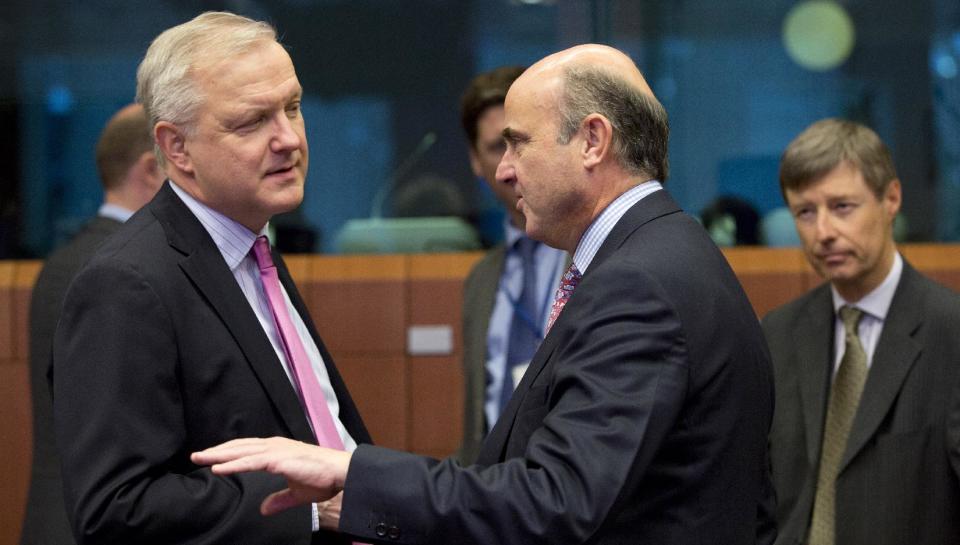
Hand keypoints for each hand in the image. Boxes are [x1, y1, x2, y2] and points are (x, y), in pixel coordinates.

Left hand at [191, 437, 351, 515]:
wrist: (341, 472)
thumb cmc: (323, 478)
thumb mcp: (297, 493)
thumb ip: (279, 499)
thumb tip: (263, 509)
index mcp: (278, 451)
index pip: (247, 449)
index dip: (228, 453)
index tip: (210, 458)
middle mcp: (275, 446)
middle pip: (239, 447)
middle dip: (216, 451)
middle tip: (195, 455)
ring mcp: (277, 451)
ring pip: (241, 451)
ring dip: (219, 455)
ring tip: (200, 458)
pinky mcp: (280, 459)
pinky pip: (251, 461)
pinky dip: (233, 464)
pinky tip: (218, 468)